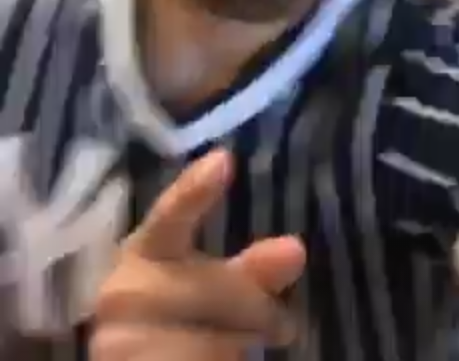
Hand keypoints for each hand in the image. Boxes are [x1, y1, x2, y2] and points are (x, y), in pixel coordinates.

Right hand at [91, 151, 305, 360]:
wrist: (130, 357)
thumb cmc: (175, 313)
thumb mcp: (209, 286)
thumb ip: (251, 270)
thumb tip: (295, 250)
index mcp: (144, 250)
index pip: (169, 217)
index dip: (194, 192)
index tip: (223, 161)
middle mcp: (123, 290)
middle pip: (212, 290)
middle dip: (255, 311)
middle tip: (280, 325)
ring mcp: (117, 339)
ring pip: (210, 342)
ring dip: (239, 346)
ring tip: (241, 347)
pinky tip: (217, 360)